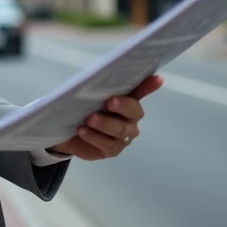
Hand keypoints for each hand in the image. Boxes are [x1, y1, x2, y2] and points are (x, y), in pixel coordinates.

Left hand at [46, 75, 163, 160]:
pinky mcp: (113, 150)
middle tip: (109, 102)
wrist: (68, 134)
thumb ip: (95, 88)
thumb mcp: (85, 97)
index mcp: (126, 100)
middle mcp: (130, 118)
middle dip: (123, 105)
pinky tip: (82, 131)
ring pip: (121, 129)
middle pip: (134, 111)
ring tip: (90, 119)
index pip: (140, 90)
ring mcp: (124, 136)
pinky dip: (94, 137)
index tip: (158, 78)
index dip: (149, 85)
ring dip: (105, 123)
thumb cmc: (82, 110)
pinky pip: (108, 144)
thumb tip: (95, 76)